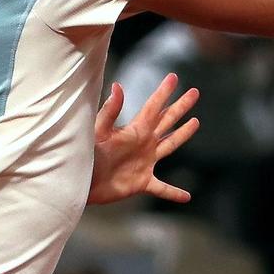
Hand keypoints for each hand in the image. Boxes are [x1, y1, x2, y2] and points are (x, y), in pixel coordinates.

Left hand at [88, 74, 199, 205]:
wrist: (77, 183)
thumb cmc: (84, 156)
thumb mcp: (99, 131)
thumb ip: (110, 111)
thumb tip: (118, 86)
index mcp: (135, 130)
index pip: (154, 107)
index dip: (164, 92)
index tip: (174, 77)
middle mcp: (143, 143)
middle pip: (167, 121)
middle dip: (180, 107)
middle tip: (194, 92)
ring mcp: (144, 162)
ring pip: (169, 146)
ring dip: (182, 135)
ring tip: (195, 122)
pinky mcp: (141, 183)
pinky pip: (162, 188)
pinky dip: (173, 192)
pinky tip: (187, 197)